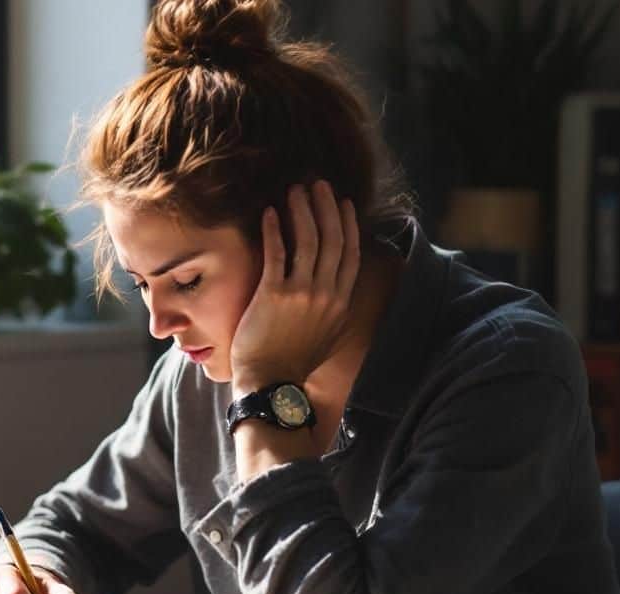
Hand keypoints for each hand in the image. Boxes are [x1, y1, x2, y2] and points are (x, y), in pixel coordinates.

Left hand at [229, 180, 360, 392]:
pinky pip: (277, 253)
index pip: (350, 253)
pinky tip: (270, 213)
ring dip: (302, 211)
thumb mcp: (327, 337)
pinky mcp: (274, 295)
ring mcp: (302, 293)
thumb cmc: (293, 363)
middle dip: (326, 207)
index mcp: (341, 302)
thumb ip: (334, 312)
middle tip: (317, 185)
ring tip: (294, 191)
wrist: (272, 384)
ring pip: (308, 240)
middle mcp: (326, 294)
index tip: (342, 203)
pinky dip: (275, 230)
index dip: (347, 225)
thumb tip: (336, 297)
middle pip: (332, 239)